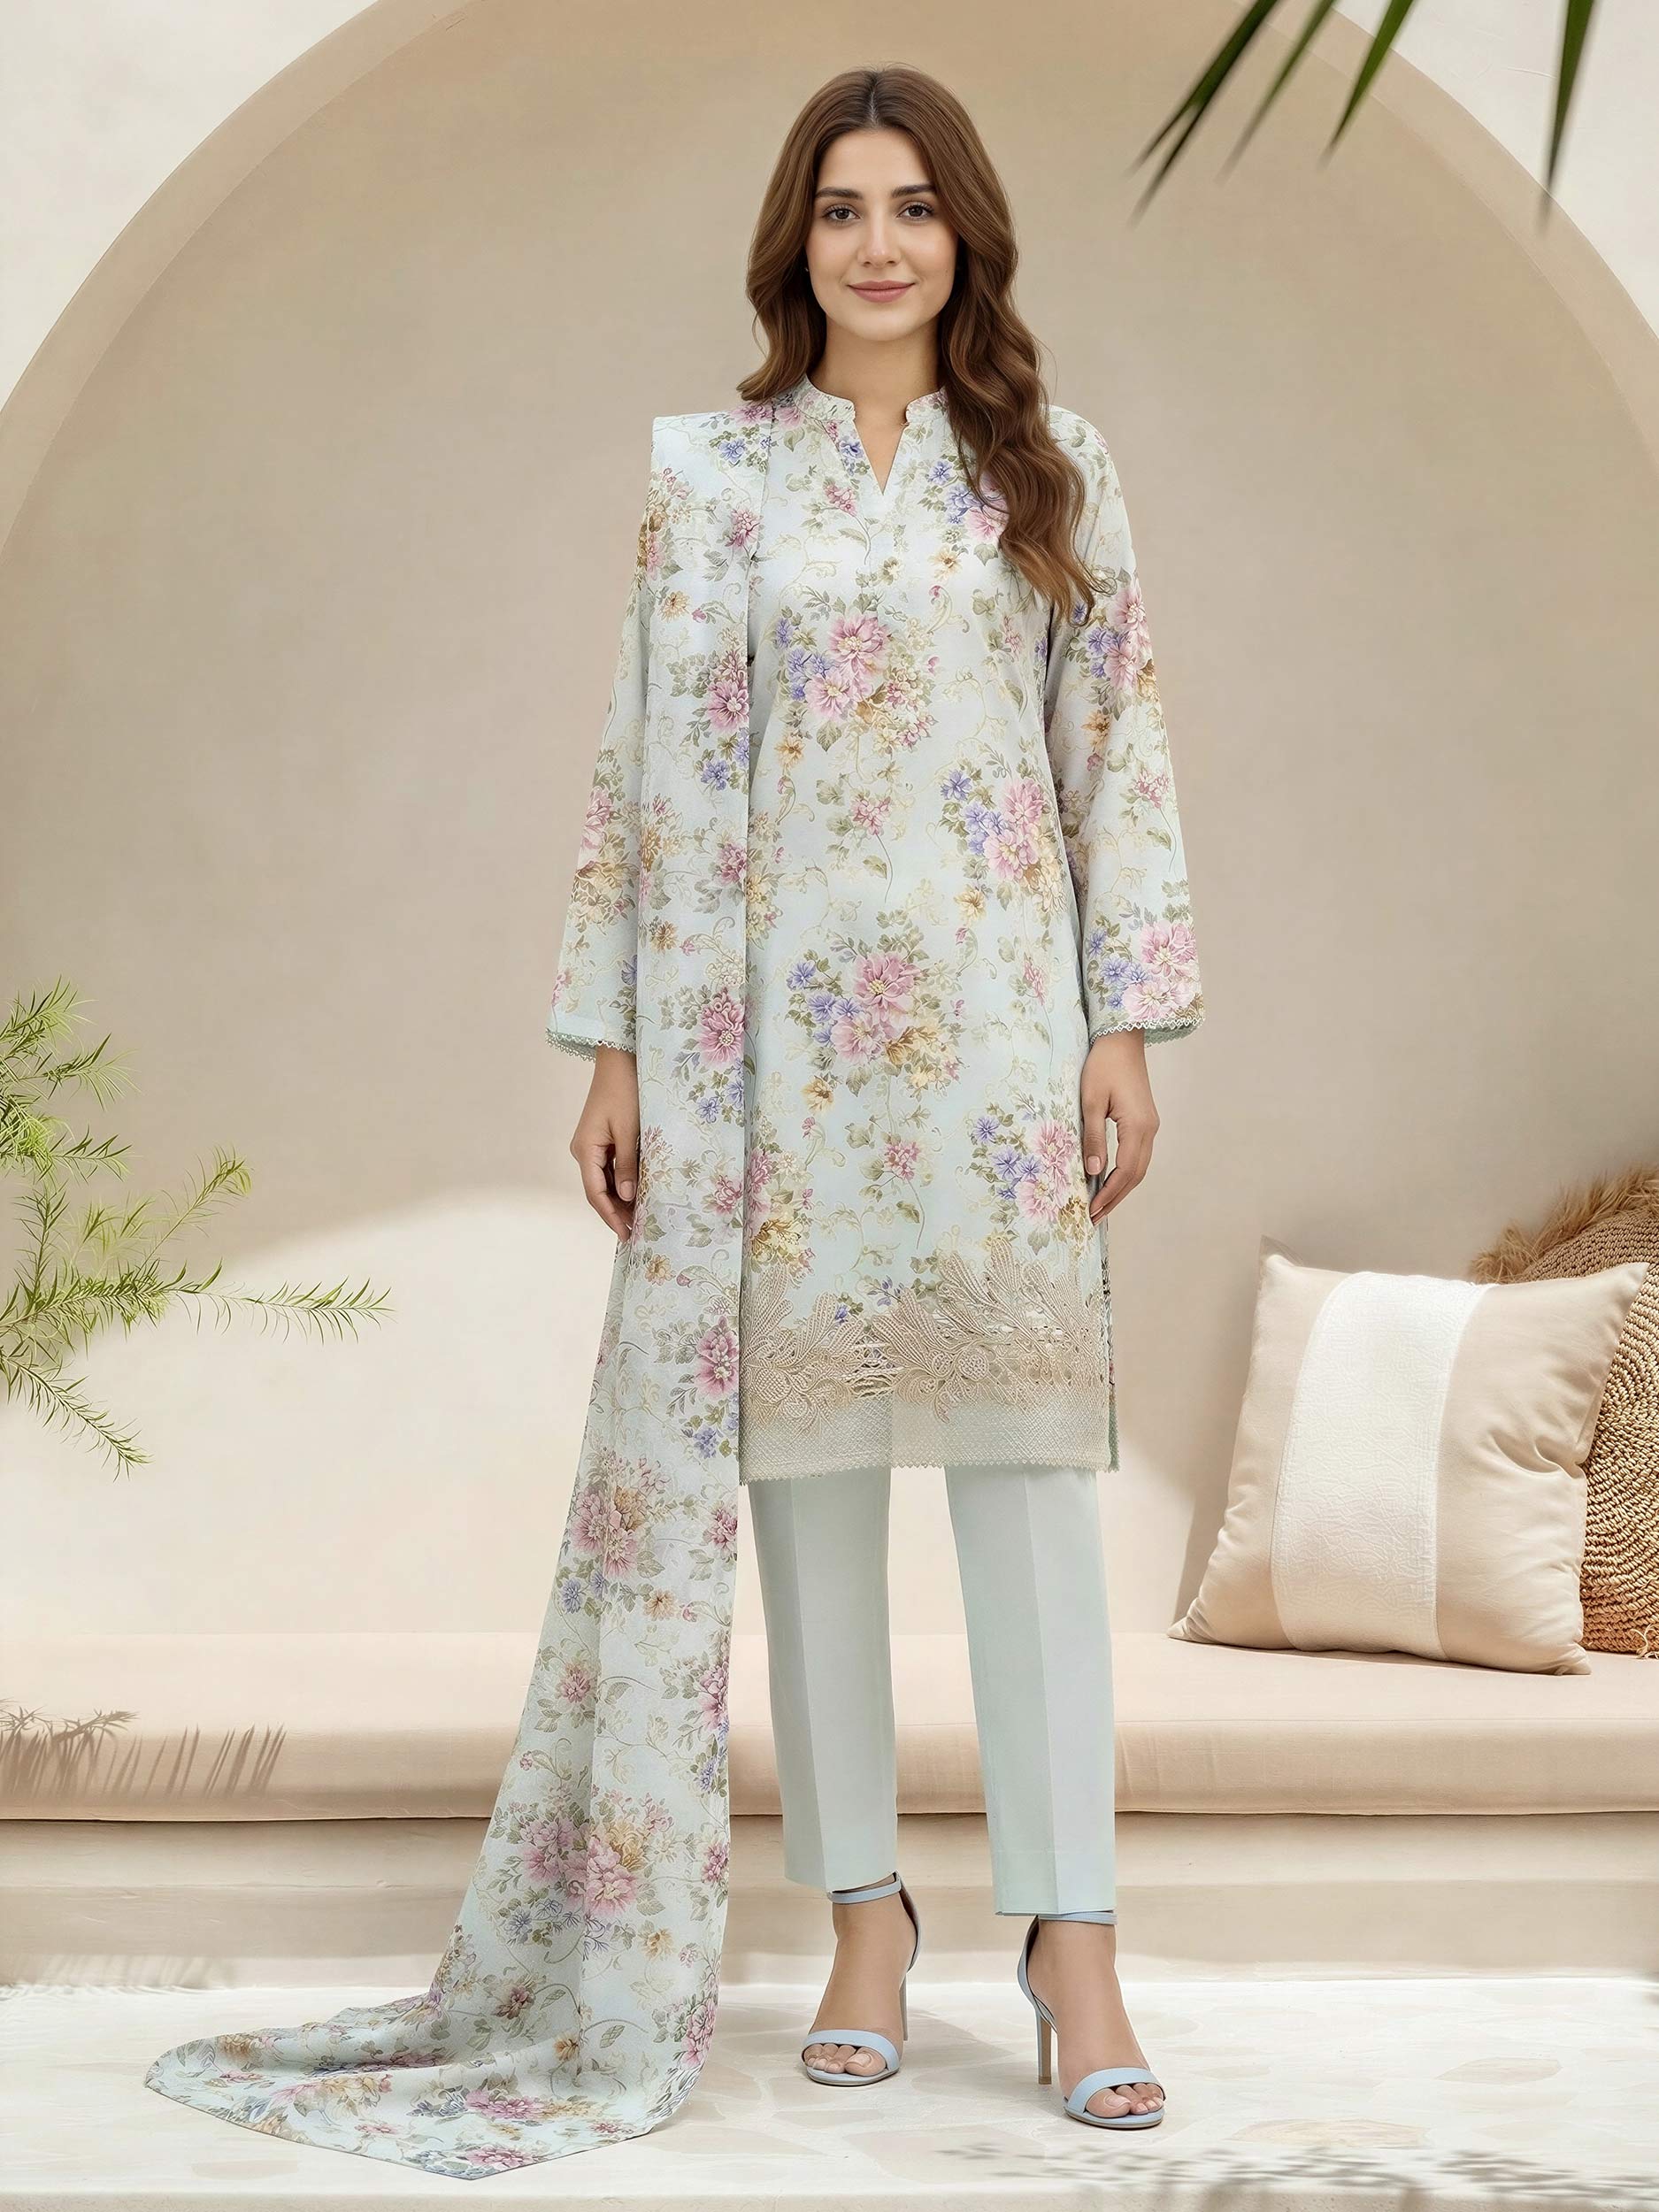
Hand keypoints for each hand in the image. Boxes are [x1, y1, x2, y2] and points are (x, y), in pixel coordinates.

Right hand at [569, 1044, 639, 1240]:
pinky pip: (610, 1168)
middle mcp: (584, 1150)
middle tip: (638, 1233)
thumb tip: (626, 1196)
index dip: (610, 1216)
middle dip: (616, 1212)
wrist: (619, 1061)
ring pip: (605, 1181)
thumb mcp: (629, 1130)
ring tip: (640, 1218)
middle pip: (598, 1190)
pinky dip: (622, 1183)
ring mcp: (592, 1145)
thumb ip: (628, 1165)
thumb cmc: (625, 1091)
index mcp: (585, 1149)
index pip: (595, 1193)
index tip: (626, 1235)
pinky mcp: (602, 1139)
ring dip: (620, 1199)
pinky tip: (637, 1193)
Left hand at [1079, 1030, 1158, 1222]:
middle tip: (1094, 1217)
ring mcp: (1150, 1125)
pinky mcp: (1145, 1121)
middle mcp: (1150, 1130)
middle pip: (1136, 1175)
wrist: (1122, 1039)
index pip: (1125, 1171)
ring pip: (1139, 1167)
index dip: (1108, 1194)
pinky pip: (1138, 1155)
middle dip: (1115, 1198)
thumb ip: (1092, 1137)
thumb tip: (1093, 1172)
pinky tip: (1110, 1180)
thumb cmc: (1103, 1065)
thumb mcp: (1090, 1101)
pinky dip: (1125, 1173)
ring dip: (1121, 1188)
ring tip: (1101, 1205)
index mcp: (1138, 1126)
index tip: (1091, 1211)